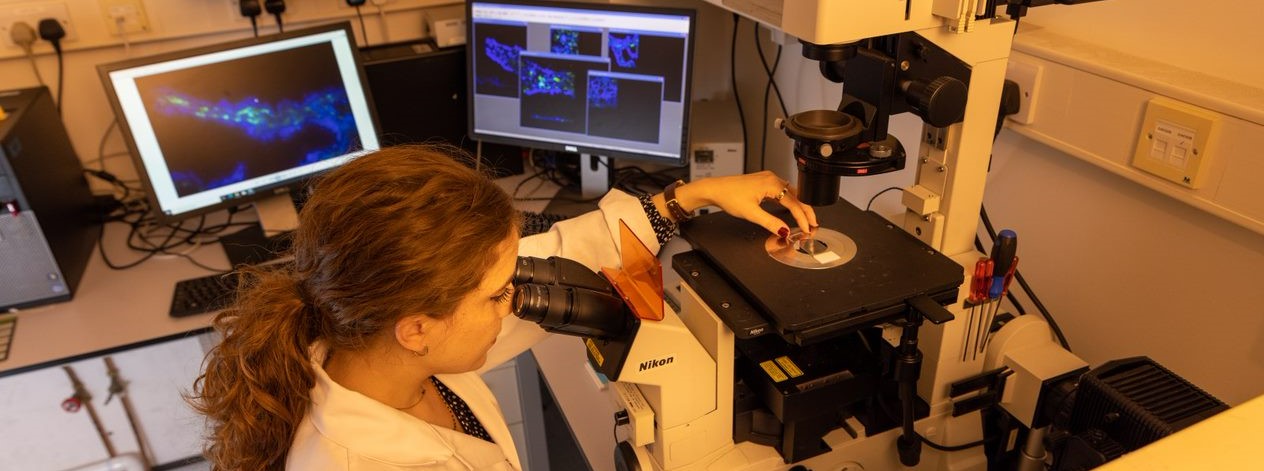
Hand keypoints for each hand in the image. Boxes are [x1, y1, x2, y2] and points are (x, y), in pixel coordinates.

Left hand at [656, 171, 817, 235]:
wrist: (715, 189)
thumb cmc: (729, 196)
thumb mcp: (750, 213)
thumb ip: (770, 222)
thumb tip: (784, 230)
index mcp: (772, 183)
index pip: (794, 203)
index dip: (802, 217)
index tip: (807, 229)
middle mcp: (773, 178)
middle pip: (796, 196)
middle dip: (806, 211)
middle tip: (813, 224)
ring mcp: (769, 178)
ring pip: (790, 193)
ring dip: (799, 206)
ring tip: (805, 219)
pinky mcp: (765, 181)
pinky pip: (783, 191)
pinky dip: (790, 201)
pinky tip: (792, 208)